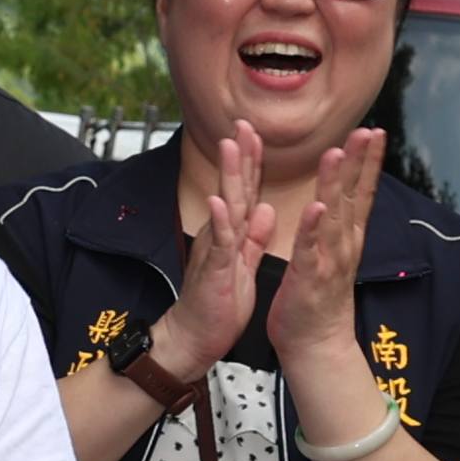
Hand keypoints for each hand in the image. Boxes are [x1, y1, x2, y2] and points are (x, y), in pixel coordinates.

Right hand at [147, 118, 279, 384]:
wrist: (195, 337)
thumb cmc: (218, 303)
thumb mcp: (243, 264)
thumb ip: (253, 236)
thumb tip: (264, 207)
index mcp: (234, 233)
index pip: (245, 191)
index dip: (252, 162)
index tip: (256, 132)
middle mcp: (222, 234)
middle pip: (233, 188)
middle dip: (240, 155)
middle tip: (243, 123)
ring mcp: (216, 249)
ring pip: (225, 206)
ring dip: (228, 176)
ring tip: (230, 146)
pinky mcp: (215, 270)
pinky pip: (218, 243)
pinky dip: (220, 221)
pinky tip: (219, 201)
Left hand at [264, 126, 387, 370]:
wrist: (315, 345)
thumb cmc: (317, 298)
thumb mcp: (332, 253)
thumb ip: (336, 223)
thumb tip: (343, 197)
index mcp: (346, 237)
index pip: (361, 193)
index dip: (368, 163)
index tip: (375, 132)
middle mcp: (344, 245)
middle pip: (354, 197)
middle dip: (360, 162)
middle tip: (368, 131)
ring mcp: (329, 261)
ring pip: (333, 216)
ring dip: (336, 184)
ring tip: (338, 153)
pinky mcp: (309, 278)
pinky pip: (310, 249)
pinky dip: (313, 228)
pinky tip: (316, 206)